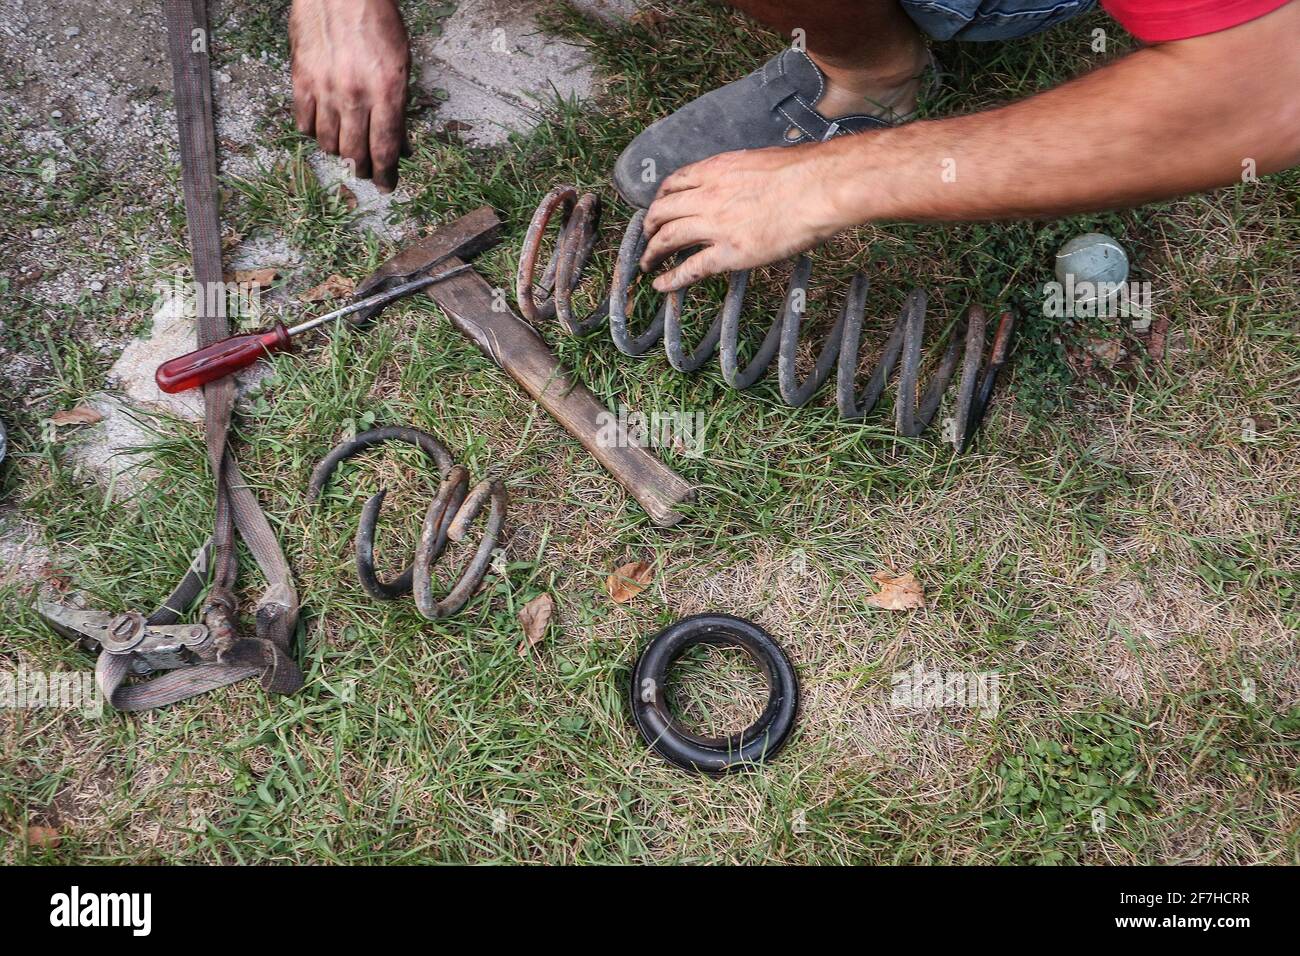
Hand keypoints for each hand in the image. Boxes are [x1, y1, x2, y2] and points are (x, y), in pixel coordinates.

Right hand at [290, 0, 409, 190]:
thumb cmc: (377, 22)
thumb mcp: (401, 65)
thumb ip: (398, 106)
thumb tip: (400, 144)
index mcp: (387, 91)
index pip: (386, 148)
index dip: (386, 174)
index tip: (386, 186)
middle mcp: (356, 94)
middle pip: (355, 151)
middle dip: (362, 168)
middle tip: (364, 171)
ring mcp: (325, 88)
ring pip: (328, 142)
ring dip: (338, 153)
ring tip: (344, 151)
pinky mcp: (301, 79)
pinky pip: (303, 122)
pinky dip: (313, 132)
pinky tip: (322, 130)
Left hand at [639, 145, 843, 291]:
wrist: (819, 188)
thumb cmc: (804, 171)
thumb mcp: (761, 161)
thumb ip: (742, 173)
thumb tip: (746, 181)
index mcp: (716, 170)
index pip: (676, 181)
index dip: (662, 196)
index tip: (659, 205)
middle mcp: (708, 196)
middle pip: (664, 210)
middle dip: (650, 225)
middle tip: (648, 235)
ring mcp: (716, 225)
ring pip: (668, 238)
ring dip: (652, 252)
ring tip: (646, 262)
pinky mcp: (730, 253)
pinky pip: (691, 268)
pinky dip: (671, 279)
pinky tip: (660, 285)